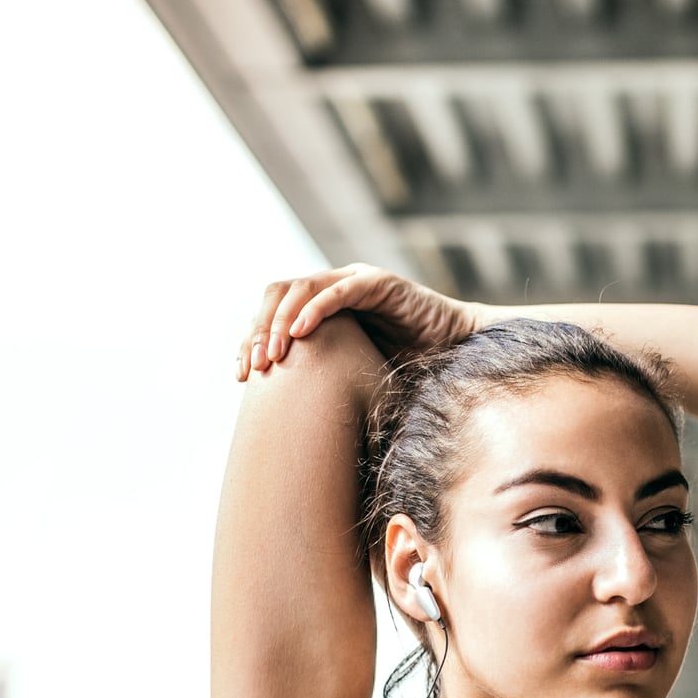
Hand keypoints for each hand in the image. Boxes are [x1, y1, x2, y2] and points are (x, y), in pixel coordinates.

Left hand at [237, 263, 484, 379]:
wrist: (457, 352)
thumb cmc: (409, 367)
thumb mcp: (353, 375)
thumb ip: (322, 378)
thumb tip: (281, 417)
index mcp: (322, 307)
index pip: (273, 313)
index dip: (251, 340)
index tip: (241, 375)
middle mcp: (333, 287)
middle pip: (276, 295)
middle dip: (258, 331)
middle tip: (253, 368)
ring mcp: (354, 280)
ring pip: (300, 289)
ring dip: (280, 322)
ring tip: (273, 354)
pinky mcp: (378, 283)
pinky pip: (338, 291)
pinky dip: (316, 309)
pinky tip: (300, 334)